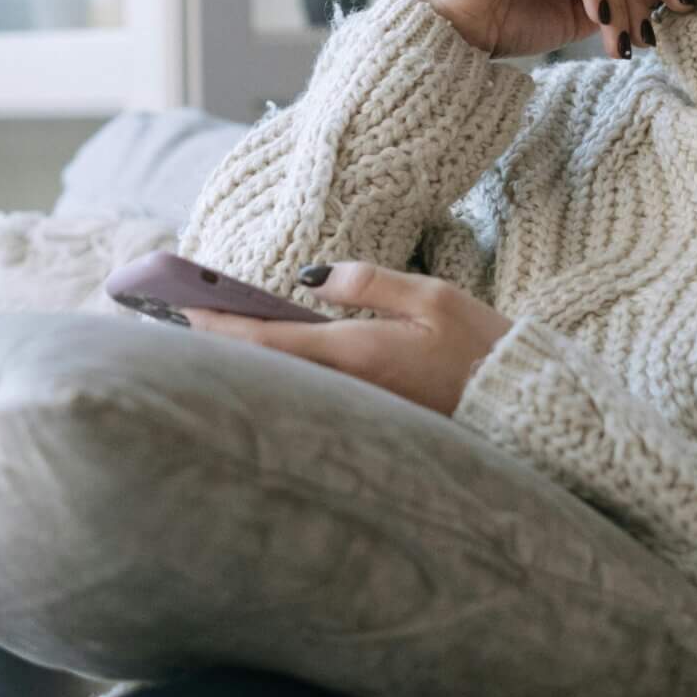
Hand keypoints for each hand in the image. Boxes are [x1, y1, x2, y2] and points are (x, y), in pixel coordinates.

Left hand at [177, 261, 512, 417]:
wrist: (524, 407)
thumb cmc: (483, 348)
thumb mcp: (432, 298)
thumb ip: (367, 283)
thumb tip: (308, 275)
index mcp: (358, 354)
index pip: (268, 340)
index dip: (219, 325)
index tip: (180, 308)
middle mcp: (348, 390)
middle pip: (263, 367)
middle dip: (217, 343)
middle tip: (171, 319)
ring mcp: (357, 410)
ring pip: (283, 384)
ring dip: (244, 359)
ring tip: (204, 334)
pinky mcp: (370, 421)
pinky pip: (309, 396)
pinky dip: (277, 374)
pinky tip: (263, 359)